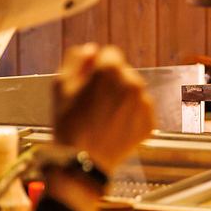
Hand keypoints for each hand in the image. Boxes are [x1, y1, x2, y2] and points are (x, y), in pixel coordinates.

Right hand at [53, 43, 153, 175]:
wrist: (82, 161)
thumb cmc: (68, 123)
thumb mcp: (60, 85)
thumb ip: (76, 59)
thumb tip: (93, 49)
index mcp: (112, 70)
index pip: (110, 54)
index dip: (97, 67)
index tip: (88, 82)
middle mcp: (134, 82)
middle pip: (123, 73)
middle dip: (111, 82)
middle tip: (93, 103)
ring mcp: (145, 103)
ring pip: (133, 91)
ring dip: (122, 98)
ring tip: (103, 117)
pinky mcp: (150, 121)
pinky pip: (141, 110)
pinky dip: (130, 116)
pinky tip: (114, 127)